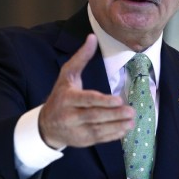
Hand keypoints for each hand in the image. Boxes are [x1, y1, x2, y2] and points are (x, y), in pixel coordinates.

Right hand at [38, 34, 134, 148]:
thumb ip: (81, 58)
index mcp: (67, 98)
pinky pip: (100, 139)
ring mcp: (76, 130)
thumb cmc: (60, 95)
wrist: (46, 125)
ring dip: (117, 126)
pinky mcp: (82, 141)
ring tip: (132, 120)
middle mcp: (70, 116)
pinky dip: (113, 135)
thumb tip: (92, 37)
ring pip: (98, 129)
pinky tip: (125, 129)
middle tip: (131, 111)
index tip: (118, 100)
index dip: (102, 101)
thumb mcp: (66, 75)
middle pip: (94, 116)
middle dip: (114, 114)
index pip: (86, 100)